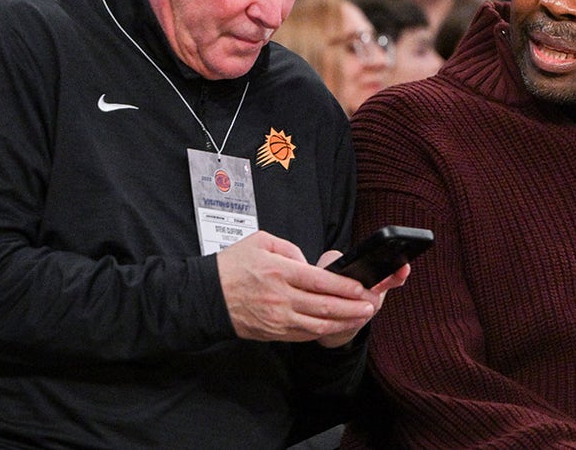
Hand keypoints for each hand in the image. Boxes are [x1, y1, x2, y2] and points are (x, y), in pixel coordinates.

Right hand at [216, 231, 398, 343]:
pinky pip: (304, 334)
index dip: (345, 287)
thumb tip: (309, 263)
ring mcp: (277, 318)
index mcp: (279, 271)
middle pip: (324, 306)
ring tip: (361, 317)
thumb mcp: (260, 242)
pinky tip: (338, 326)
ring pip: (318, 324)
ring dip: (344, 322)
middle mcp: (280, 297)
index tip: (362, 287)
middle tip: (370, 304)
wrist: (206, 297)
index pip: (320, 281)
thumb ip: (290, 249)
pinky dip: (324, 331)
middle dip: (352, 307)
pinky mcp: (273, 332)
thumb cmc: (232, 267)